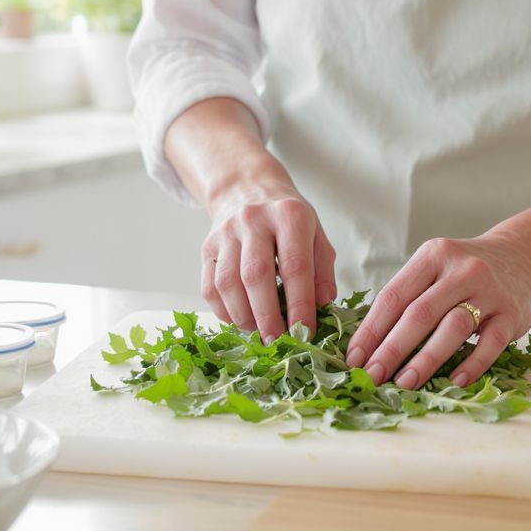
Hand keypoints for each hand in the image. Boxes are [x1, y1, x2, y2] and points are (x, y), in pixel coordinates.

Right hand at [202, 178, 337, 341]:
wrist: (247, 189)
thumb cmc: (287, 220)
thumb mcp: (316, 235)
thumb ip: (322, 271)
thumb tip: (323, 308)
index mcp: (289, 215)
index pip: (295, 265)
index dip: (301, 303)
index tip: (307, 331)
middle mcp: (253, 220)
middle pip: (256, 275)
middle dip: (267, 315)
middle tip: (279, 341)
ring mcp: (225, 232)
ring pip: (227, 283)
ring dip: (244, 317)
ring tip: (260, 333)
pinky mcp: (206, 247)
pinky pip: (209, 287)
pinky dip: (224, 312)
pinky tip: (240, 320)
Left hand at [343, 234, 530, 388]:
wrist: (525, 258)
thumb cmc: (466, 272)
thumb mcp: (435, 268)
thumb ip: (408, 296)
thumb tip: (367, 343)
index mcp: (433, 256)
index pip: (394, 296)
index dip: (371, 330)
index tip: (354, 358)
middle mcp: (462, 269)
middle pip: (419, 313)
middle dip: (391, 349)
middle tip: (372, 376)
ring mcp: (489, 291)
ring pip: (452, 327)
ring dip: (426, 359)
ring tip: (405, 383)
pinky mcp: (512, 313)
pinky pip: (490, 343)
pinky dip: (471, 364)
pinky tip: (454, 381)